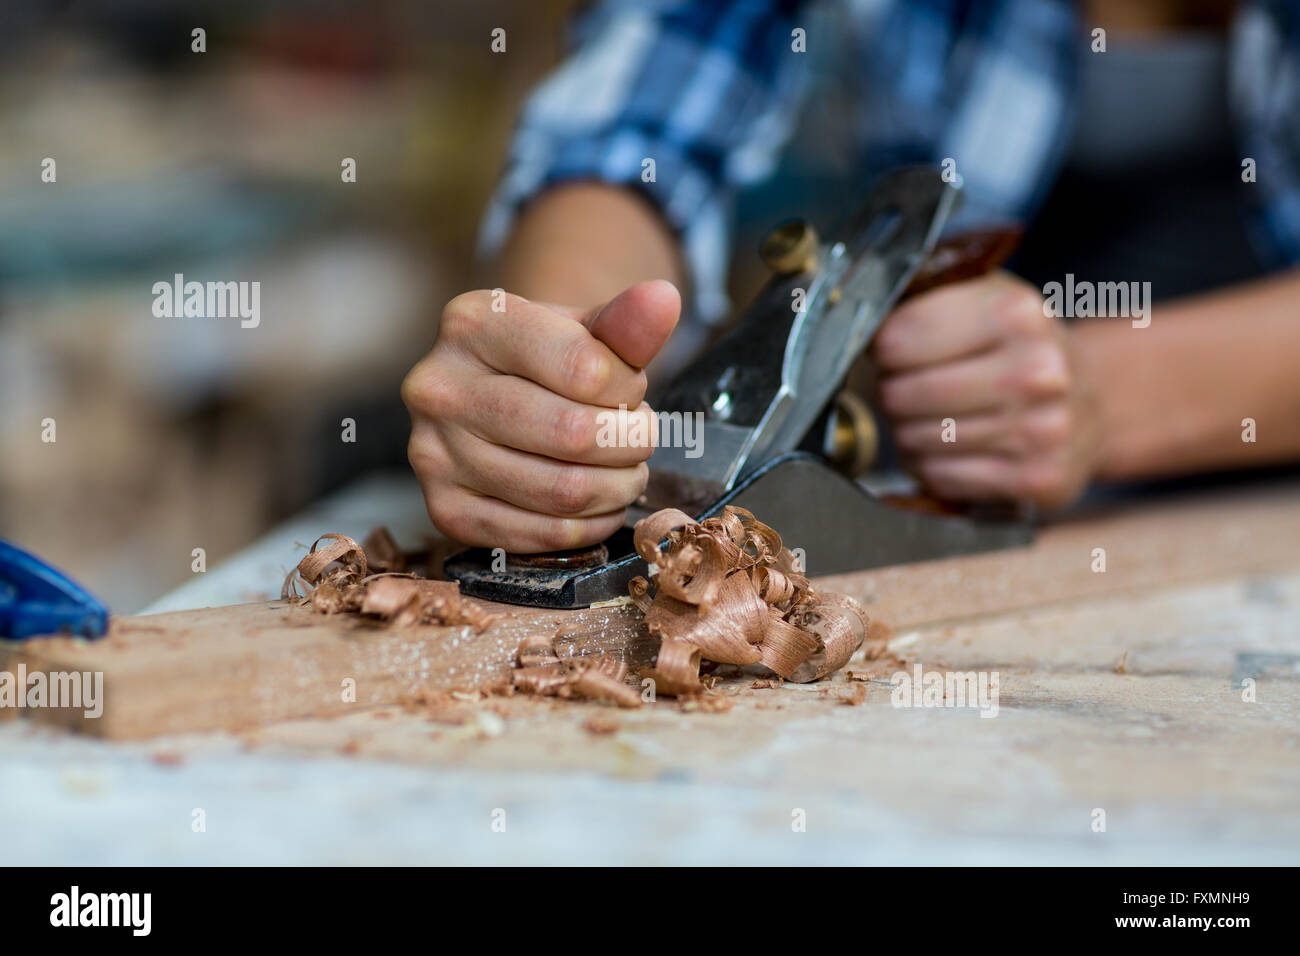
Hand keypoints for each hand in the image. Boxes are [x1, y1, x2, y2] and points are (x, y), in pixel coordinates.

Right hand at [402, 280, 679, 551]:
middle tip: (638, 437)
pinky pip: (541, 535)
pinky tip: (599, 503)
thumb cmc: (545, 360)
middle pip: (574, 435)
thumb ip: (625, 321)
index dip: (629, 388)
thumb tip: (664, 299)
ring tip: (625, 469)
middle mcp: (438, 387)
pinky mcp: (445, 510)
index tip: (631, 390)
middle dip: (629, 442)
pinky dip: (590, 526)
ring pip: (562, 491)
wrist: (491, 397)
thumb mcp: (583, 330)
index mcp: (472, 323)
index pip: (584, 368)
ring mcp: (433, 453)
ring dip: (618, 487)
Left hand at [871, 271, 1101, 509]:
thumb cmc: (1021, 349)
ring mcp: (1043, 429)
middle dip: (894, 394)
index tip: (893, 352)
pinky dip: (934, 467)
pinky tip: (954, 449)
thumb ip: (924, 299)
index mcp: (1017, 312)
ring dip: (910, 433)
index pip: (899, 339)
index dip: (884, 350)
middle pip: (904, 394)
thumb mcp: (984, 300)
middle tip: (909, 389)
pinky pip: (943, 477)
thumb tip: (857, 318)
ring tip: (934, 418)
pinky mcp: (1039, 480)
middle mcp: (1037, 370)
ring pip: (918, 441)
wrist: (1096, 403)